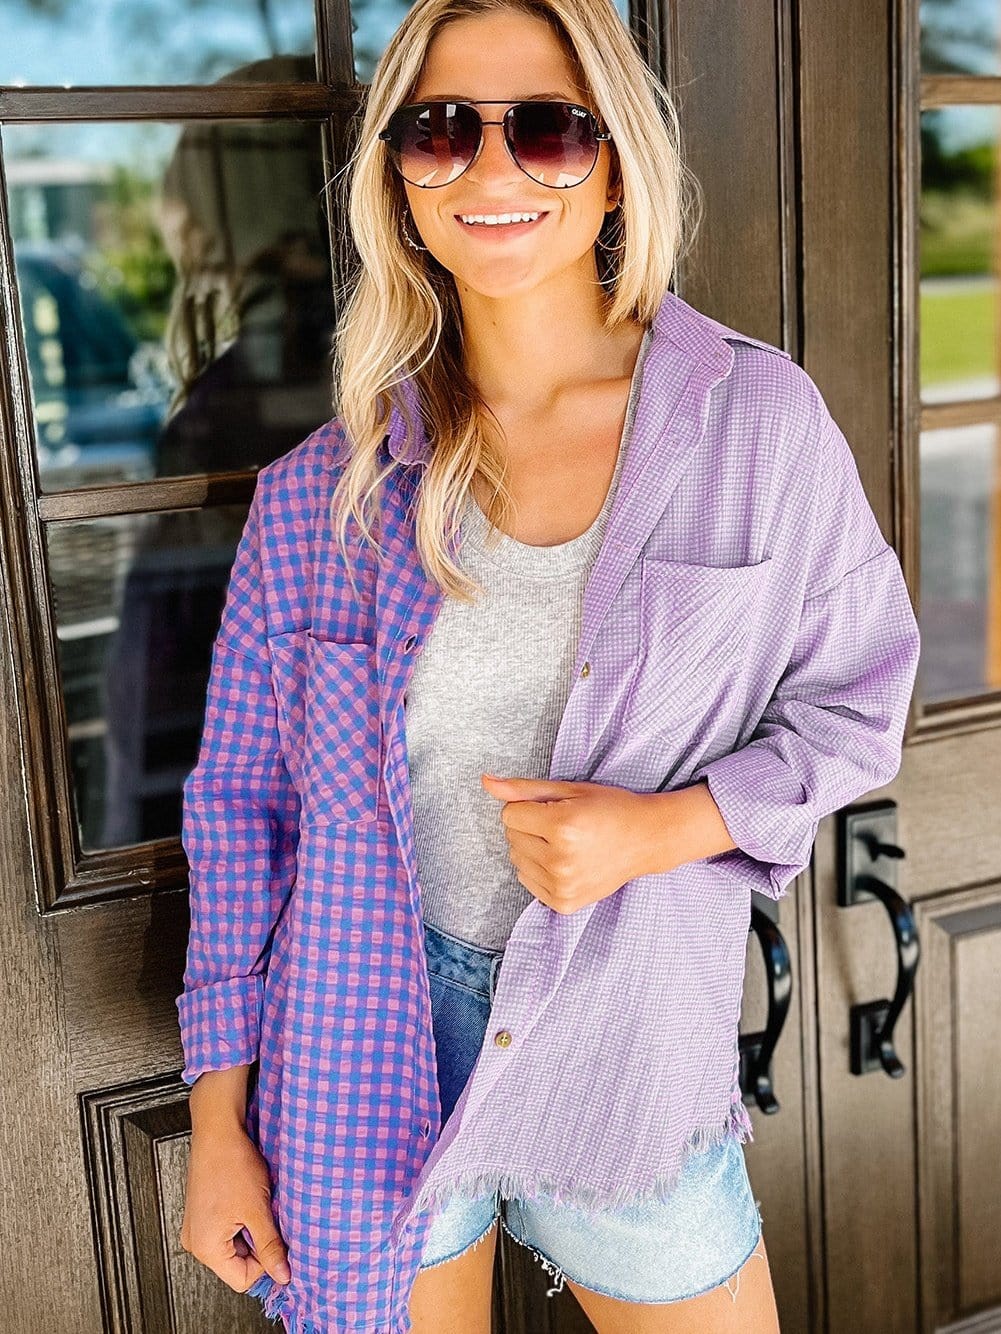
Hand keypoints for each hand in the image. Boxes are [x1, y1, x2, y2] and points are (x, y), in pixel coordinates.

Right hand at [180, 1124, 291, 1292]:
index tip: (277, 1241)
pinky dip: (242, 1218)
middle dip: (258, 1242)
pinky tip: (247, 1198)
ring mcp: (197, 1227)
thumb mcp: (257, 1210)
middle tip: (266, 1216)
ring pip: (234, 1244)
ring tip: (255, 1203)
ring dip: (250, 1228)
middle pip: (237, 1263)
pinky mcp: (202, 1213)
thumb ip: (270, 1247)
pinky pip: (227, 1229)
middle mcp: (196, 1241)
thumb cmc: (231, 1163)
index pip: (242, 1279)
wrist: (218, 1130)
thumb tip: (282, 1274)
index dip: (266, 1262)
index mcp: (205, 1247)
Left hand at [480, 773, 659, 913]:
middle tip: (564, 825)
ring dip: (533, 848)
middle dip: (530, 827)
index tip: (555, 808)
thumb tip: (485, 782)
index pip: (509, 814)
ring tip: (566, 843)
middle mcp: (561, 860)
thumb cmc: (609, 808)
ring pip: (516, 860)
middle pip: (511, 837)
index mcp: (562, 827)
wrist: (646, 840)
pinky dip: (539, 870)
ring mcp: (563, 886)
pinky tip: (566, 861)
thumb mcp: (569, 790)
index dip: (529, 807)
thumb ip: (523, 788)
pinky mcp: (564, 903)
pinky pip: (526, 881)